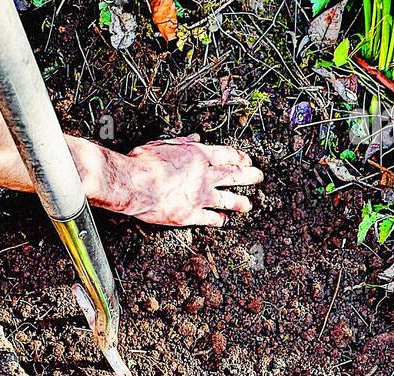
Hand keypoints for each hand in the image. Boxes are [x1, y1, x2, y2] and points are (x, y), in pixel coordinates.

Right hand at [119, 134, 262, 226]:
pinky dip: (219, 219)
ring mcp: (200, 196)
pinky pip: (210, 218)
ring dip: (240, 202)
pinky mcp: (191, 214)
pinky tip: (224, 221)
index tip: (247, 160)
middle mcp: (205, 175)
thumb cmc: (145, 162)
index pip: (227, 154)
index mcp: (199, 154)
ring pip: (227, 199)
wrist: (135, 184)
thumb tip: (195, 137)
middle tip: (258, 177)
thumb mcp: (164, 143)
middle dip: (249, 176)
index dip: (239, 157)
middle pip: (234, 175)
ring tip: (248, 205)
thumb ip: (182, 142)